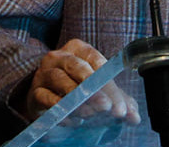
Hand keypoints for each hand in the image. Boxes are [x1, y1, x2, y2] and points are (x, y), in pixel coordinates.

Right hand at [25, 38, 139, 125]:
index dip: (108, 81)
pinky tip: (74, 120)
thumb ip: (117, 100)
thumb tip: (134, 117)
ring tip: (91, 114)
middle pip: (78, 68)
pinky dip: (61, 110)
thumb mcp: (99, 90)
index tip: (119, 104)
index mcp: (79, 48)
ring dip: (78, 100)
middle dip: (94, 89)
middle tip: (106, 107)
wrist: (45, 99)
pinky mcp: (34, 92)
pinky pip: (47, 99)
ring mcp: (44, 73)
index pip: (96, 60)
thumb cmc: (77, 88)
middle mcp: (59, 56)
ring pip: (61, 81)